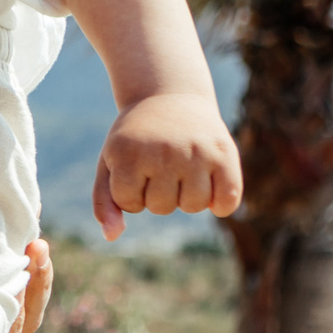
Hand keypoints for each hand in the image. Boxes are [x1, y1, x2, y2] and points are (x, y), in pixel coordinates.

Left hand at [93, 92, 242, 240]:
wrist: (168, 96)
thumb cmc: (135, 138)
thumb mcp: (111, 162)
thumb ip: (105, 201)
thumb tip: (112, 236)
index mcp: (129, 154)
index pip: (129, 204)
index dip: (130, 193)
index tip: (133, 171)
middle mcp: (163, 152)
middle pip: (161, 207)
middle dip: (157, 195)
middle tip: (160, 168)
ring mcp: (196, 152)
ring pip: (193, 206)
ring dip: (186, 198)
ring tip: (182, 174)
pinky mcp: (224, 153)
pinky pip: (227, 201)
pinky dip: (220, 205)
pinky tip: (210, 189)